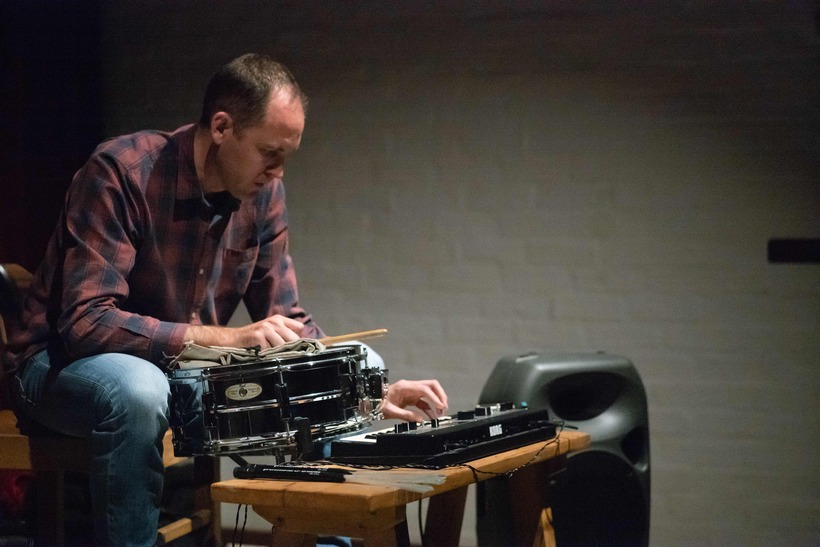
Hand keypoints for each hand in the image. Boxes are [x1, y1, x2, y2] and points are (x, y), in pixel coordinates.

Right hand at [185, 314, 304, 348]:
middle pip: (294, 339)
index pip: (299, 328)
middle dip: (290, 349)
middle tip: (282, 354)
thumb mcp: (270, 331)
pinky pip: (270, 351)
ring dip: (278, 353)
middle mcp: (274, 322)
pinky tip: (261, 353)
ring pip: (283, 346)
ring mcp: (266, 328)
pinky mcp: (258, 336)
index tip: (295, 347)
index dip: (298, 339)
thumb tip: (300, 346)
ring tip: (270, 354)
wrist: (232, 339)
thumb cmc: (252, 338)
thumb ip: (284, 334)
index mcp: (278, 319)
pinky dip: (267, 355)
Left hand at [380, 379, 448, 421]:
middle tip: (444, 407)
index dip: (434, 397)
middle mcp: (410, 387)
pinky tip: (432, 417)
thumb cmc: (377, 404)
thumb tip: (420, 420)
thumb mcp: (390, 411)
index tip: (440, 406)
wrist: (370, 402)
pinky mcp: (411, 398)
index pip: (424, 389)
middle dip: (440, 395)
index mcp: (405, 387)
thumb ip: (406, 415)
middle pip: (431, 386)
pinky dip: (430, 409)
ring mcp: (411, 392)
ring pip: (429, 394)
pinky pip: (424, 402)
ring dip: (436, 402)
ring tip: (440, 414)